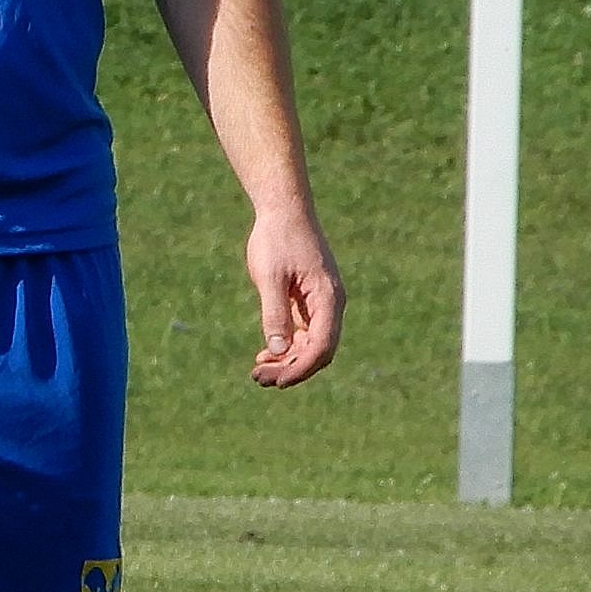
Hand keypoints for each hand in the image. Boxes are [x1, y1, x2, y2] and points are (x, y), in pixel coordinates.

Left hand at [247, 205, 343, 388]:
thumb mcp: (270, 277)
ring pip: (311, 345)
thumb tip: (277, 351)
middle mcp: (331, 304)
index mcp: (328, 298)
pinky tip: (264, 355)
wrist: (284, 210)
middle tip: (259, 379)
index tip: (277, 381)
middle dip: (292, 369)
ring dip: (288, 361)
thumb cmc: (277, 239)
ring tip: (258, 372)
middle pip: (319, 351)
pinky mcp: (309, 301)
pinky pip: (304, 333)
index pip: (322, 346)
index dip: (301, 368)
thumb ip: (274, 313)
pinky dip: (287, 347)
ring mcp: (322, 304)